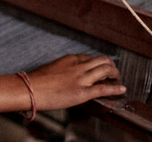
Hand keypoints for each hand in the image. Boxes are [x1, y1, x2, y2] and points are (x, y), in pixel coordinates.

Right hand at [0, 54, 125, 112]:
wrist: (29, 89)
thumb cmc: (35, 81)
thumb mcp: (50, 69)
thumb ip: (62, 70)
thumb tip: (65, 77)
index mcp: (69, 59)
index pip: (89, 57)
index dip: (97, 63)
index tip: (99, 69)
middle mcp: (78, 66)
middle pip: (102, 60)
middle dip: (111, 65)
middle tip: (113, 72)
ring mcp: (81, 79)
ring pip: (106, 70)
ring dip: (115, 74)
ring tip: (118, 79)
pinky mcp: (82, 92)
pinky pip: (103, 89)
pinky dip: (115, 88)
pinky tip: (122, 89)